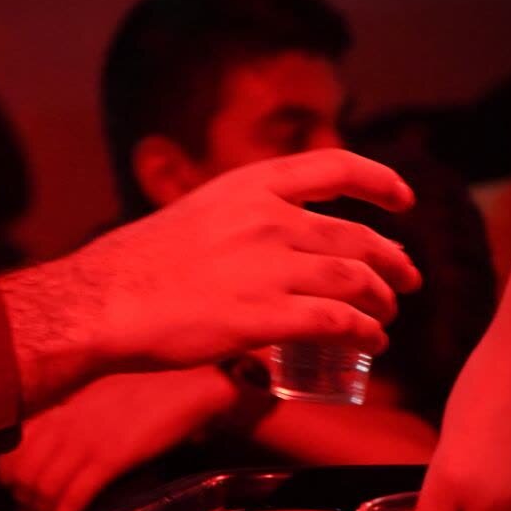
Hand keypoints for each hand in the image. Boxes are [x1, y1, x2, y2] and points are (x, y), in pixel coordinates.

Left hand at [0, 366, 234, 510]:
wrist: (187, 383)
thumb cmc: (147, 384)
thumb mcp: (96, 393)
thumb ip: (70, 413)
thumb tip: (54, 444)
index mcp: (58, 404)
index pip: (10, 450)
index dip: (10, 480)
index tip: (23, 494)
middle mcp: (63, 421)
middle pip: (21, 475)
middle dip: (24, 504)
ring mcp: (84, 438)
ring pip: (41, 489)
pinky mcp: (110, 456)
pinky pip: (73, 495)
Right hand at [77, 149, 419, 368]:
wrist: (103, 302)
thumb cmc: (140, 265)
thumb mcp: (197, 213)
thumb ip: (244, 218)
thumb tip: (278, 237)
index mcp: (250, 186)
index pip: (336, 167)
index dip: (380, 182)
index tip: (405, 200)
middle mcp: (268, 219)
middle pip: (357, 237)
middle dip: (393, 261)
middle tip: (407, 280)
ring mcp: (268, 268)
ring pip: (356, 281)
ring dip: (382, 302)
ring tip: (387, 318)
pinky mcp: (263, 318)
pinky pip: (337, 323)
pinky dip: (364, 333)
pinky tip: (370, 343)